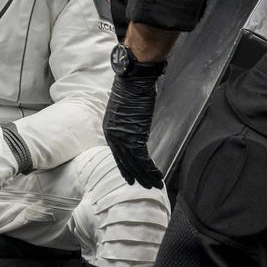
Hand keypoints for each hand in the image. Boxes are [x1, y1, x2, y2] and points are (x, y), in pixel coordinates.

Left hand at [103, 73, 163, 188]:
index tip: (131, 177)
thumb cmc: (131, 90)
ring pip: (134, 163)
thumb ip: (127, 124)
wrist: (134, 80)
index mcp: (109, 130)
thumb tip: (135, 132)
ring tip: (155, 184)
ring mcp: (122, 137)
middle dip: (136, 175)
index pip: (117, 154)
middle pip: (124, 161)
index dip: (125, 167)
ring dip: (146, 175)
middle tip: (145, 185)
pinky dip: (150, 168)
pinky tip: (157, 175)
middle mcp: (113, 135)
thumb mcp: (125, 111)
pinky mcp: (134, 136)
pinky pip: (142, 158)